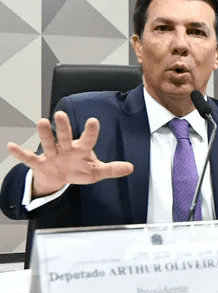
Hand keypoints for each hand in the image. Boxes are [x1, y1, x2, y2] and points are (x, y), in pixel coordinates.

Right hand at [7, 111, 133, 197]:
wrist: (59, 178)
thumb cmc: (78, 170)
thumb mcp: (96, 172)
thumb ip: (112, 169)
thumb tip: (131, 168)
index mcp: (81, 150)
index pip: (87, 140)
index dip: (90, 132)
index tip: (93, 121)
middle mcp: (65, 148)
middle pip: (65, 136)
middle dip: (63, 127)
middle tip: (60, 114)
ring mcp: (51, 155)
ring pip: (48, 143)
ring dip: (44, 134)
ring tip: (42, 121)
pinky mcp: (39, 163)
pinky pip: (28, 158)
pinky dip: (20, 153)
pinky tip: (11, 145)